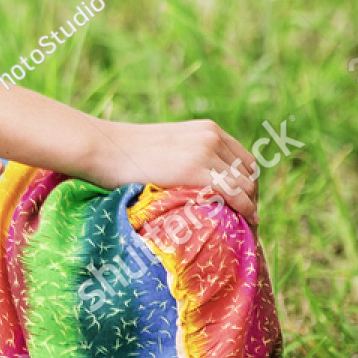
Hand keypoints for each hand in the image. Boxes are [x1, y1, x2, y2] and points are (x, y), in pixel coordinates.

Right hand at [87, 119, 257, 227]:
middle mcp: (212, 136)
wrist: (105, 148)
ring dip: (250, 207)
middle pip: (249, 173)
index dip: (249, 184)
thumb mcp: (168, 147)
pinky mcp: (196, 169)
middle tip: (247, 221)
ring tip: (246, 228)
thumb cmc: (127, 154)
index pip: (244, 160)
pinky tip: (247, 223)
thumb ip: (188, 157)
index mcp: (207, 129)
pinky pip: (234, 194)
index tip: (245, 205)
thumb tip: (199, 185)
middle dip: (252, 197)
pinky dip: (245, 210)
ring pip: (245, 185)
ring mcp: (205, 151)